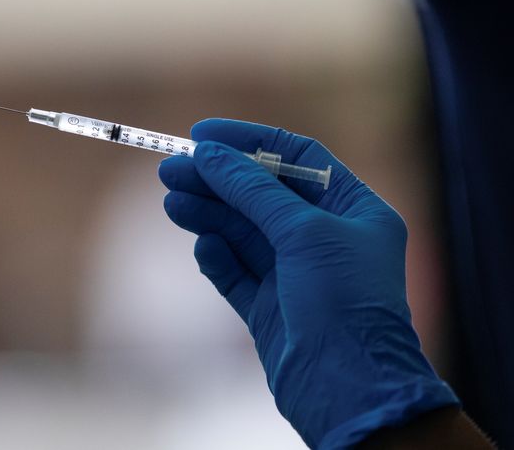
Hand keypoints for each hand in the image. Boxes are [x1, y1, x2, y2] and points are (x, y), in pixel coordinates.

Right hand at [158, 119, 457, 448]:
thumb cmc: (343, 303)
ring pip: (242, 232)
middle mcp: (325, 237)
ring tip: (172, 201)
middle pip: (261, 194)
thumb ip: (252, 190)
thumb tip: (208, 153)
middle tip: (171, 170)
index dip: (249, 141)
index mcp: (353, 209)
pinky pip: (236, 272)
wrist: (348, 391)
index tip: (203, 133)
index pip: (296, 158)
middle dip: (217, 181)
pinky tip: (203, 246)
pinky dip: (218, 258)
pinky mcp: (269, 307)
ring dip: (209, 215)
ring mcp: (295, 274)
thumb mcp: (303, 233)